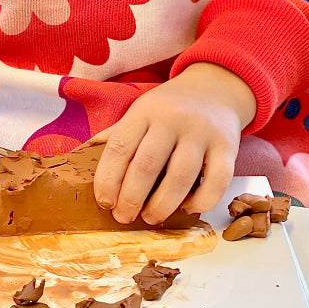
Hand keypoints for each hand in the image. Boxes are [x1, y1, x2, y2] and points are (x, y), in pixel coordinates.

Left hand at [92, 62, 255, 224]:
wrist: (215, 89)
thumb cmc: (169, 108)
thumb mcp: (140, 112)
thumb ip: (117, 135)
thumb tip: (81, 155)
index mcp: (144, 112)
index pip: (119, 148)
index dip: (107, 179)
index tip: (104, 202)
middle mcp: (172, 120)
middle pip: (147, 165)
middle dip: (131, 198)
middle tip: (123, 216)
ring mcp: (202, 133)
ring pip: (180, 177)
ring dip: (162, 205)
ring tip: (150, 217)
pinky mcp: (228, 147)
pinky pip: (216, 182)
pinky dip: (200, 202)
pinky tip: (186, 208)